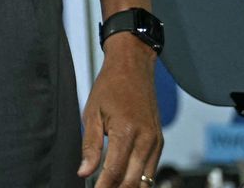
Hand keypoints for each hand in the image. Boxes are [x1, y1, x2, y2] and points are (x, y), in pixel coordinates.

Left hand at [78, 41, 162, 187]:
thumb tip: (84, 172)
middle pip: (132, 181)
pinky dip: (139, 180)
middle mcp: (146, 140)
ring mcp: (156, 141)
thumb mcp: (91, 113)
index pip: (114, 172)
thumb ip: (89, 145)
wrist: (133, 67)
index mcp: (126, 132)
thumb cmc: (110, 86)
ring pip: (145, 180)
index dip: (102, 187)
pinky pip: (150, 169)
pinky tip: (124, 182)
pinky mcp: (159, 141)